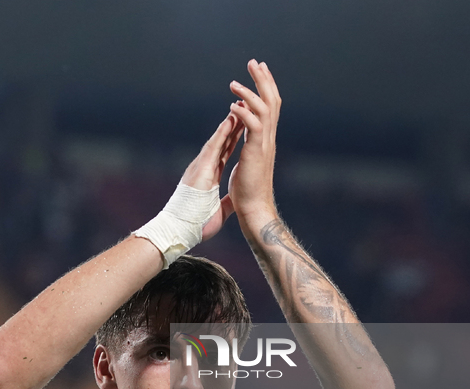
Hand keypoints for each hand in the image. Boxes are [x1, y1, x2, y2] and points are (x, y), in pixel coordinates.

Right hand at [179, 113, 243, 241]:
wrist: (181, 231)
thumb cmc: (196, 224)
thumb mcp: (218, 212)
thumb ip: (226, 203)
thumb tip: (235, 201)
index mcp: (210, 177)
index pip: (225, 153)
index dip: (234, 139)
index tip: (244, 126)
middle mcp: (205, 168)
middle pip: (223, 142)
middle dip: (234, 125)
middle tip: (244, 107)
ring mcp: (201, 167)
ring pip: (218, 140)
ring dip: (229, 123)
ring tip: (239, 106)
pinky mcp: (200, 169)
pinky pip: (213, 148)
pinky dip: (221, 134)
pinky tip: (230, 120)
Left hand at [227, 59, 280, 225]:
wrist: (254, 209)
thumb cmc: (248, 193)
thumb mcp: (248, 163)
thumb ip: (250, 147)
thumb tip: (247, 140)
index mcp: (265, 140)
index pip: (269, 107)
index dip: (265, 87)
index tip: (259, 71)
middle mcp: (268, 138)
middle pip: (271, 100)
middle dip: (262, 79)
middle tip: (254, 62)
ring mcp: (264, 144)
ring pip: (263, 108)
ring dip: (249, 92)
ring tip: (234, 83)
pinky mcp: (256, 151)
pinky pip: (253, 124)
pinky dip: (244, 112)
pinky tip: (233, 105)